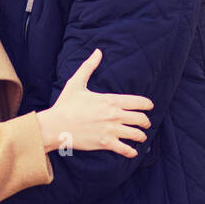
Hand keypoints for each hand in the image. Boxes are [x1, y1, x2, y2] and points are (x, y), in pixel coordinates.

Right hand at [37, 49, 152, 157]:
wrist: (55, 126)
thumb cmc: (65, 105)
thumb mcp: (76, 83)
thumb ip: (89, 67)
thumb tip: (97, 52)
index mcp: (110, 100)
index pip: (139, 102)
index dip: (147, 105)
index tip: (149, 107)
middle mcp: (114, 115)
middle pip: (141, 119)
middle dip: (146, 121)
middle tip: (145, 123)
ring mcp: (111, 130)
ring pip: (137, 135)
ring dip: (141, 136)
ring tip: (140, 137)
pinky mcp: (106, 143)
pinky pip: (126, 150)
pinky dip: (132, 151)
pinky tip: (133, 151)